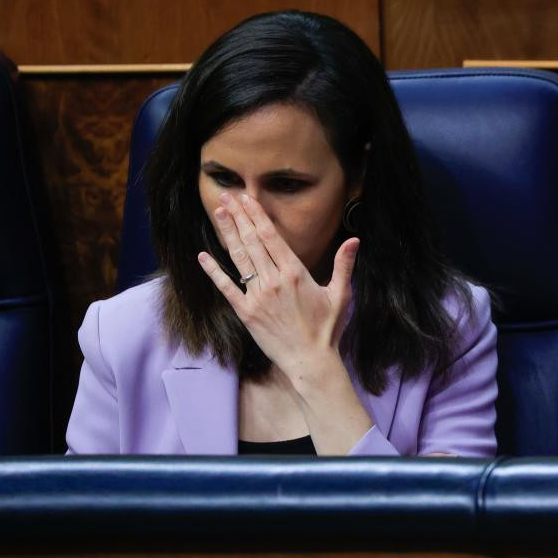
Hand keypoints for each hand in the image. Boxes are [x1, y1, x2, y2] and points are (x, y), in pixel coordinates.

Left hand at [198, 192, 357, 377]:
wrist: (310, 361)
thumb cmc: (327, 329)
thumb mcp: (341, 294)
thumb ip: (344, 265)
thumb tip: (354, 240)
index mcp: (295, 273)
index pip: (272, 237)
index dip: (257, 216)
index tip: (247, 199)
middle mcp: (273, 281)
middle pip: (252, 241)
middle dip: (239, 217)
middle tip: (227, 196)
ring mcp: (257, 296)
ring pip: (239, 258)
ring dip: (227, 234)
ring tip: (218, 212)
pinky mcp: (246, 312)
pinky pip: (226, 287)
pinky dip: (214, 271)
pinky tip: (203, 256)